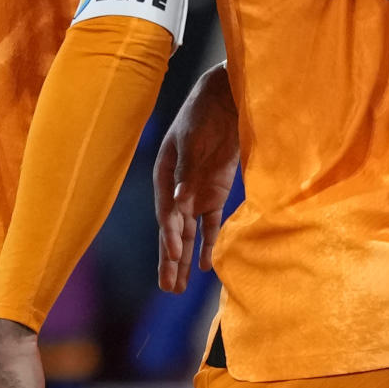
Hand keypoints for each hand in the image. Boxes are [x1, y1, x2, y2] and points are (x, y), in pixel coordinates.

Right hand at [153, 63, 239, 292]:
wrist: (224, 99)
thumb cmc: (202, 113)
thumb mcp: (192, 138)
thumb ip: (186, 170)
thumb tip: (179, 202)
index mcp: (164, 175)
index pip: (166, 212)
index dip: (169, 235)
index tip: (175, 256)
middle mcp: (176, 189)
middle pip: (172, 230)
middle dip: (170, 259)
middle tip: (167, 288)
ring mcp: (196, 193)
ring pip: (188, 233)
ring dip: (184, 258)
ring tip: (177, 288)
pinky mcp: (214, 193)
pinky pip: (210, 224)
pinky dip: (208, 243)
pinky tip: (205, 265)